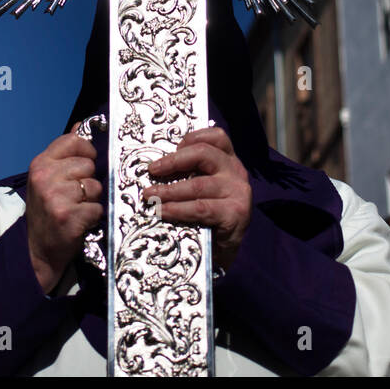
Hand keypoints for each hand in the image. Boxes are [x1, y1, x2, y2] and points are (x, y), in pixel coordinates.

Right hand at [25, 125, 102, 293]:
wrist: (36, 250)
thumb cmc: (46, 211)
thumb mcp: (47, 178)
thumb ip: (64, 153)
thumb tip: (81, 125)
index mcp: (40, 164)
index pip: (73, 140)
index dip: (86, 151)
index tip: (86, 163)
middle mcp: (45, 178)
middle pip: (88, 165)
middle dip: (89, 180)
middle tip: (75, 195)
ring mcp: (56, 197)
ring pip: (95, 187)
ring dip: (92, 200)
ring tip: (77, 208)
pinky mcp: (68, 217)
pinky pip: (97, 207)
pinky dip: (93, 216)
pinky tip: (80, 221)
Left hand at [142, 126, 251, 270]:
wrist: (222, 252)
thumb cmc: (207, 216)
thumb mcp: (201, 188)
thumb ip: (189, 173)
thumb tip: (156, 165)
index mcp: (228, 161)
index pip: (216, 137)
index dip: (192, 138)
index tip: (172, 147)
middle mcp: (236, 172)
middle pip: (204, 154)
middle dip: (173, 161)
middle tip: (152, 170)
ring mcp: (238, 192)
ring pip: (198, 184)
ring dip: (169, 190)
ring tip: (150, 195)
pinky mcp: (235, 214)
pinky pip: (201, 208)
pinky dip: (178, 209)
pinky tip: (163, 211)